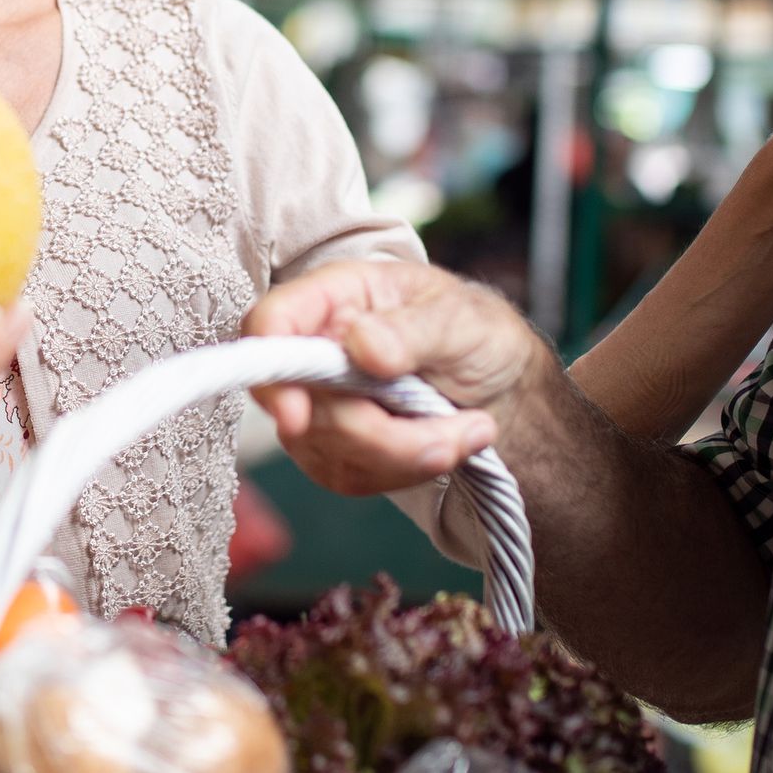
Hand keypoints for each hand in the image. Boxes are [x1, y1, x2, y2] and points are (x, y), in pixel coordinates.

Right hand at [243, 261, 533, 495]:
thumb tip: (358, 343)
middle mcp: (313, 347)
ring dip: (403, 457)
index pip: (271, 323)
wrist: (500, 384)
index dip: (271, 367)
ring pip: (324, 449)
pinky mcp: (331, 446)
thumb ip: (410, 329)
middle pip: (300, 405)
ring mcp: (317, 401)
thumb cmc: (476, 333)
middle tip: (460, 432)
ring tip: (468, 434)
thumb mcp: (461, 320)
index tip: (296, 414)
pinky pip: (344, 476)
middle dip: (382, 435)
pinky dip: (400, 473)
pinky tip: (444, 449)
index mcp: (336, 296)